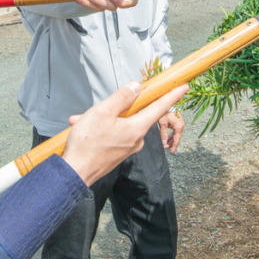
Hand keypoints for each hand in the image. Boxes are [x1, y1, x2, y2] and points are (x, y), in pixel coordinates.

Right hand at [62, 82, 188, 185]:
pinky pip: (114, 135)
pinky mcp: (119, 154)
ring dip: (103, 119)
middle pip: (134, 114)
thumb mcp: (102, 112)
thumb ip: (122, 98)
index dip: (171, 96)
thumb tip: (137, 86)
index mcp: (136, 128)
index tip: (184, 87)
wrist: (75, 173)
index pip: (159, 108)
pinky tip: (83, 129)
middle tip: (94, 110)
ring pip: (120, 125)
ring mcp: (128, 148)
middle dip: (115, 108)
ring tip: (82, 121)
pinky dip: (101, 129)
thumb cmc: (87, 142)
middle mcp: (137, 140)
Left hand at [158, 110, 184, 152]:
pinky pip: (176, 131)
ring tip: (166, 144)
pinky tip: (168, 138)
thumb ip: (163, 134)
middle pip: (177, 138)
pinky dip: (172, 135)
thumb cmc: (164, 112)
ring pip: (176, 135)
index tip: (171, 153)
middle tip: (165, 148)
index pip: (176, 139)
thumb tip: (164, 144)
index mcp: (179, 126)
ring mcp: (180, 123)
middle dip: (171, 144)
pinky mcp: (178, 122)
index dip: (174, 147)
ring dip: (171, 140)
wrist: (167, 102)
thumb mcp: (162, 123)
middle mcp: (181, 125)